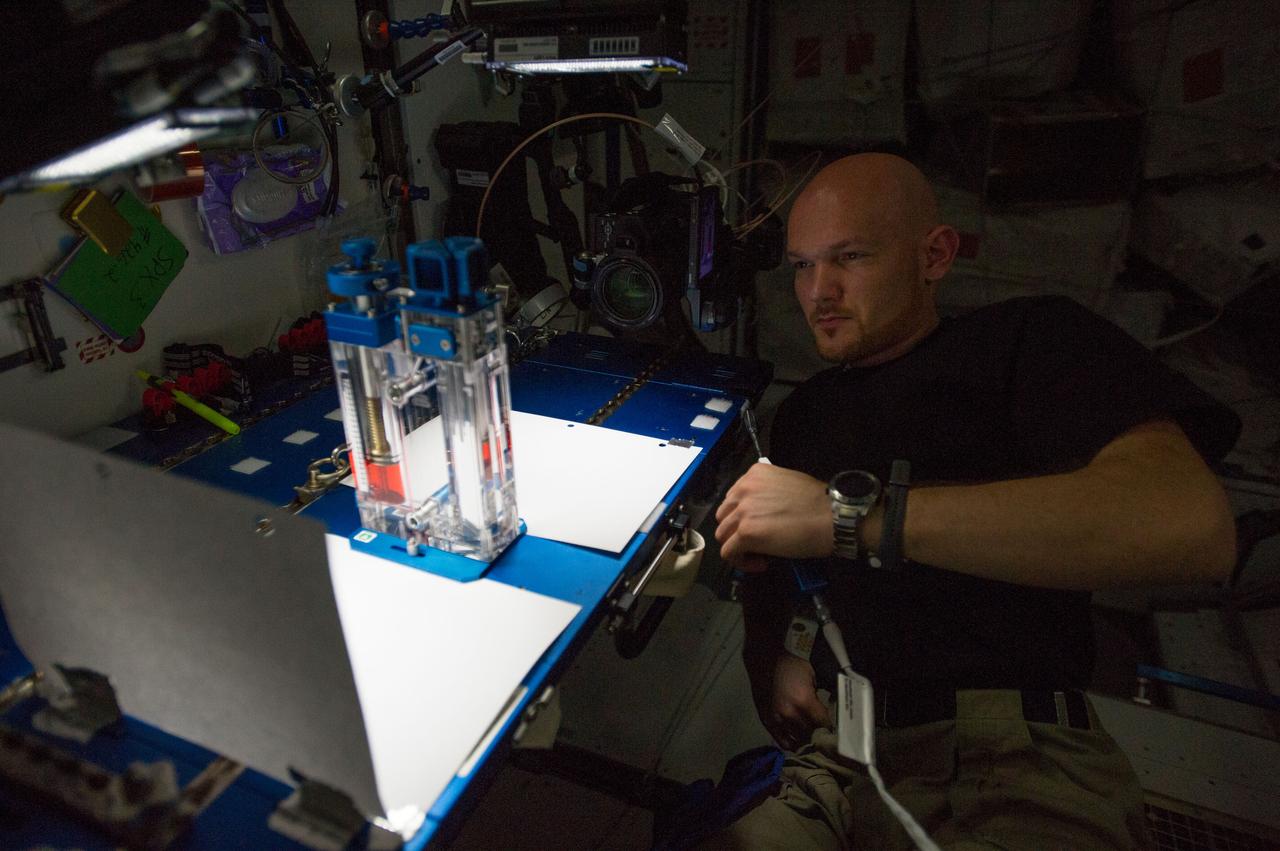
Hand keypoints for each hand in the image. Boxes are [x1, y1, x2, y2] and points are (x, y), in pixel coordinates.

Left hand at [715, 463, 831, 568]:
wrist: (832, 518)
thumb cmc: (819, 504)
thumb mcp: (788, 485)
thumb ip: (768, 493)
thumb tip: (762, 513)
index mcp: (754, 474)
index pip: (733, 498)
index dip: (743, 516)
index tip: (760, 527)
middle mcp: (744, 489)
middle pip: (724, 516)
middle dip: (737, 531)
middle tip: (757, 542)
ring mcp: (743, 511)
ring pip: (723, 535)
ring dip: (738, 547)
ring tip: (759, 554)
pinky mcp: (745, 532)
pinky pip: (729, 552)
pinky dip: (741, 562)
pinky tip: (761, 563)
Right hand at [755, 653, 831, 750]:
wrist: (764, 661)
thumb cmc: (790, 666)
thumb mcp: (812, 676)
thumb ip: (819, 696)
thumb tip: (827, 711)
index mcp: (805, 701)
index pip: (824, 724)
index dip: (830, 728)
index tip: (834, 729)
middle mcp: (791, 715)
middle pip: (812, 735)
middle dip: (820, 736)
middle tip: (825, 735)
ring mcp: (778, 720)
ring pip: (799, 740)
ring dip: (807, 741)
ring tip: (813, 740)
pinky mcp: (768, 722)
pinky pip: (783, 742)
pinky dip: (793, 745)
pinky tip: (799, 744)